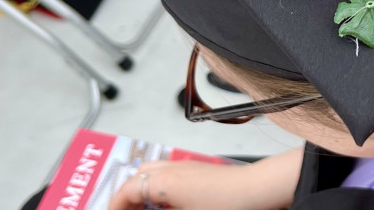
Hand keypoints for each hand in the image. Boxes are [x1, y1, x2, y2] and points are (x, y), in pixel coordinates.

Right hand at [108, 161, 252, 209]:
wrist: (259, 191)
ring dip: (144, 190)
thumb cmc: (228, 205)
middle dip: (127, 196)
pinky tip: (166, 203)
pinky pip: (170, 174)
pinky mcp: (200, 171)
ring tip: (144, 209)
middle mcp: (173, 168)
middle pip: (137, 176)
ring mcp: (188, 167)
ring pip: (154, 173)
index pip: (127, 191)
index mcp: (165, 181)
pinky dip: (160, 187)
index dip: (114, 206)